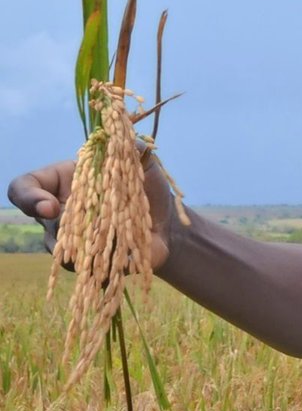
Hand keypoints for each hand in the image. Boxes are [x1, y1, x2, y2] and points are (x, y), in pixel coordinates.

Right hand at [8, 152, 176, 270]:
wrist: (168, 221)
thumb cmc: (146, 186)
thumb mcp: (142, 161)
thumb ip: (130, 147)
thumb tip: (120, 137)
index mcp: (61, 184)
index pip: (24, 188)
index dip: (28, 198)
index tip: (48, 206)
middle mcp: (63, 216)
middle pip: (44, 226)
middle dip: (58, 229)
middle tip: (76, 232)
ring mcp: (78, 243)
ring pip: (65, 255)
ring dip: (84, 252)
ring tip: (107, 247)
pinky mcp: (101, 265)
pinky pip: (96, 273)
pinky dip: (111, 268)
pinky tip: (127, 261)